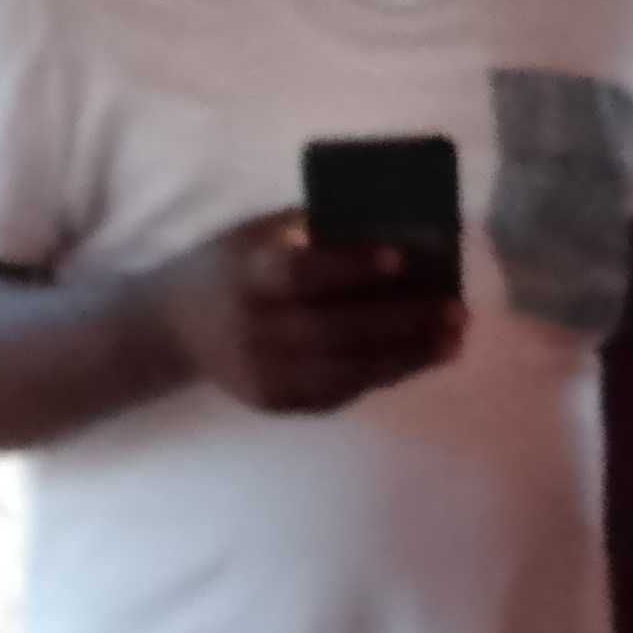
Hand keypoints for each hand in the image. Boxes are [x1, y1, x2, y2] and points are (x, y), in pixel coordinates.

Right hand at [139, 210, 464, 415]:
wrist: (176, 327)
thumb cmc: (234, 264)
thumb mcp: (259, 235)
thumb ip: (314, 233)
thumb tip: (398, 230)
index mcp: (244, 276)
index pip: (299, 274)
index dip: (350, 267)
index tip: (403, 257)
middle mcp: (251, 331)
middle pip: (333, 330)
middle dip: (401, 321)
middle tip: (455, 309)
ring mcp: (262, 375)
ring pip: (344, 370)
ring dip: (406, 356)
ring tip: (453, 337)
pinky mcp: (276, 403)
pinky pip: (339, 392)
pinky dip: (385, 374)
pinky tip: (423, 356)